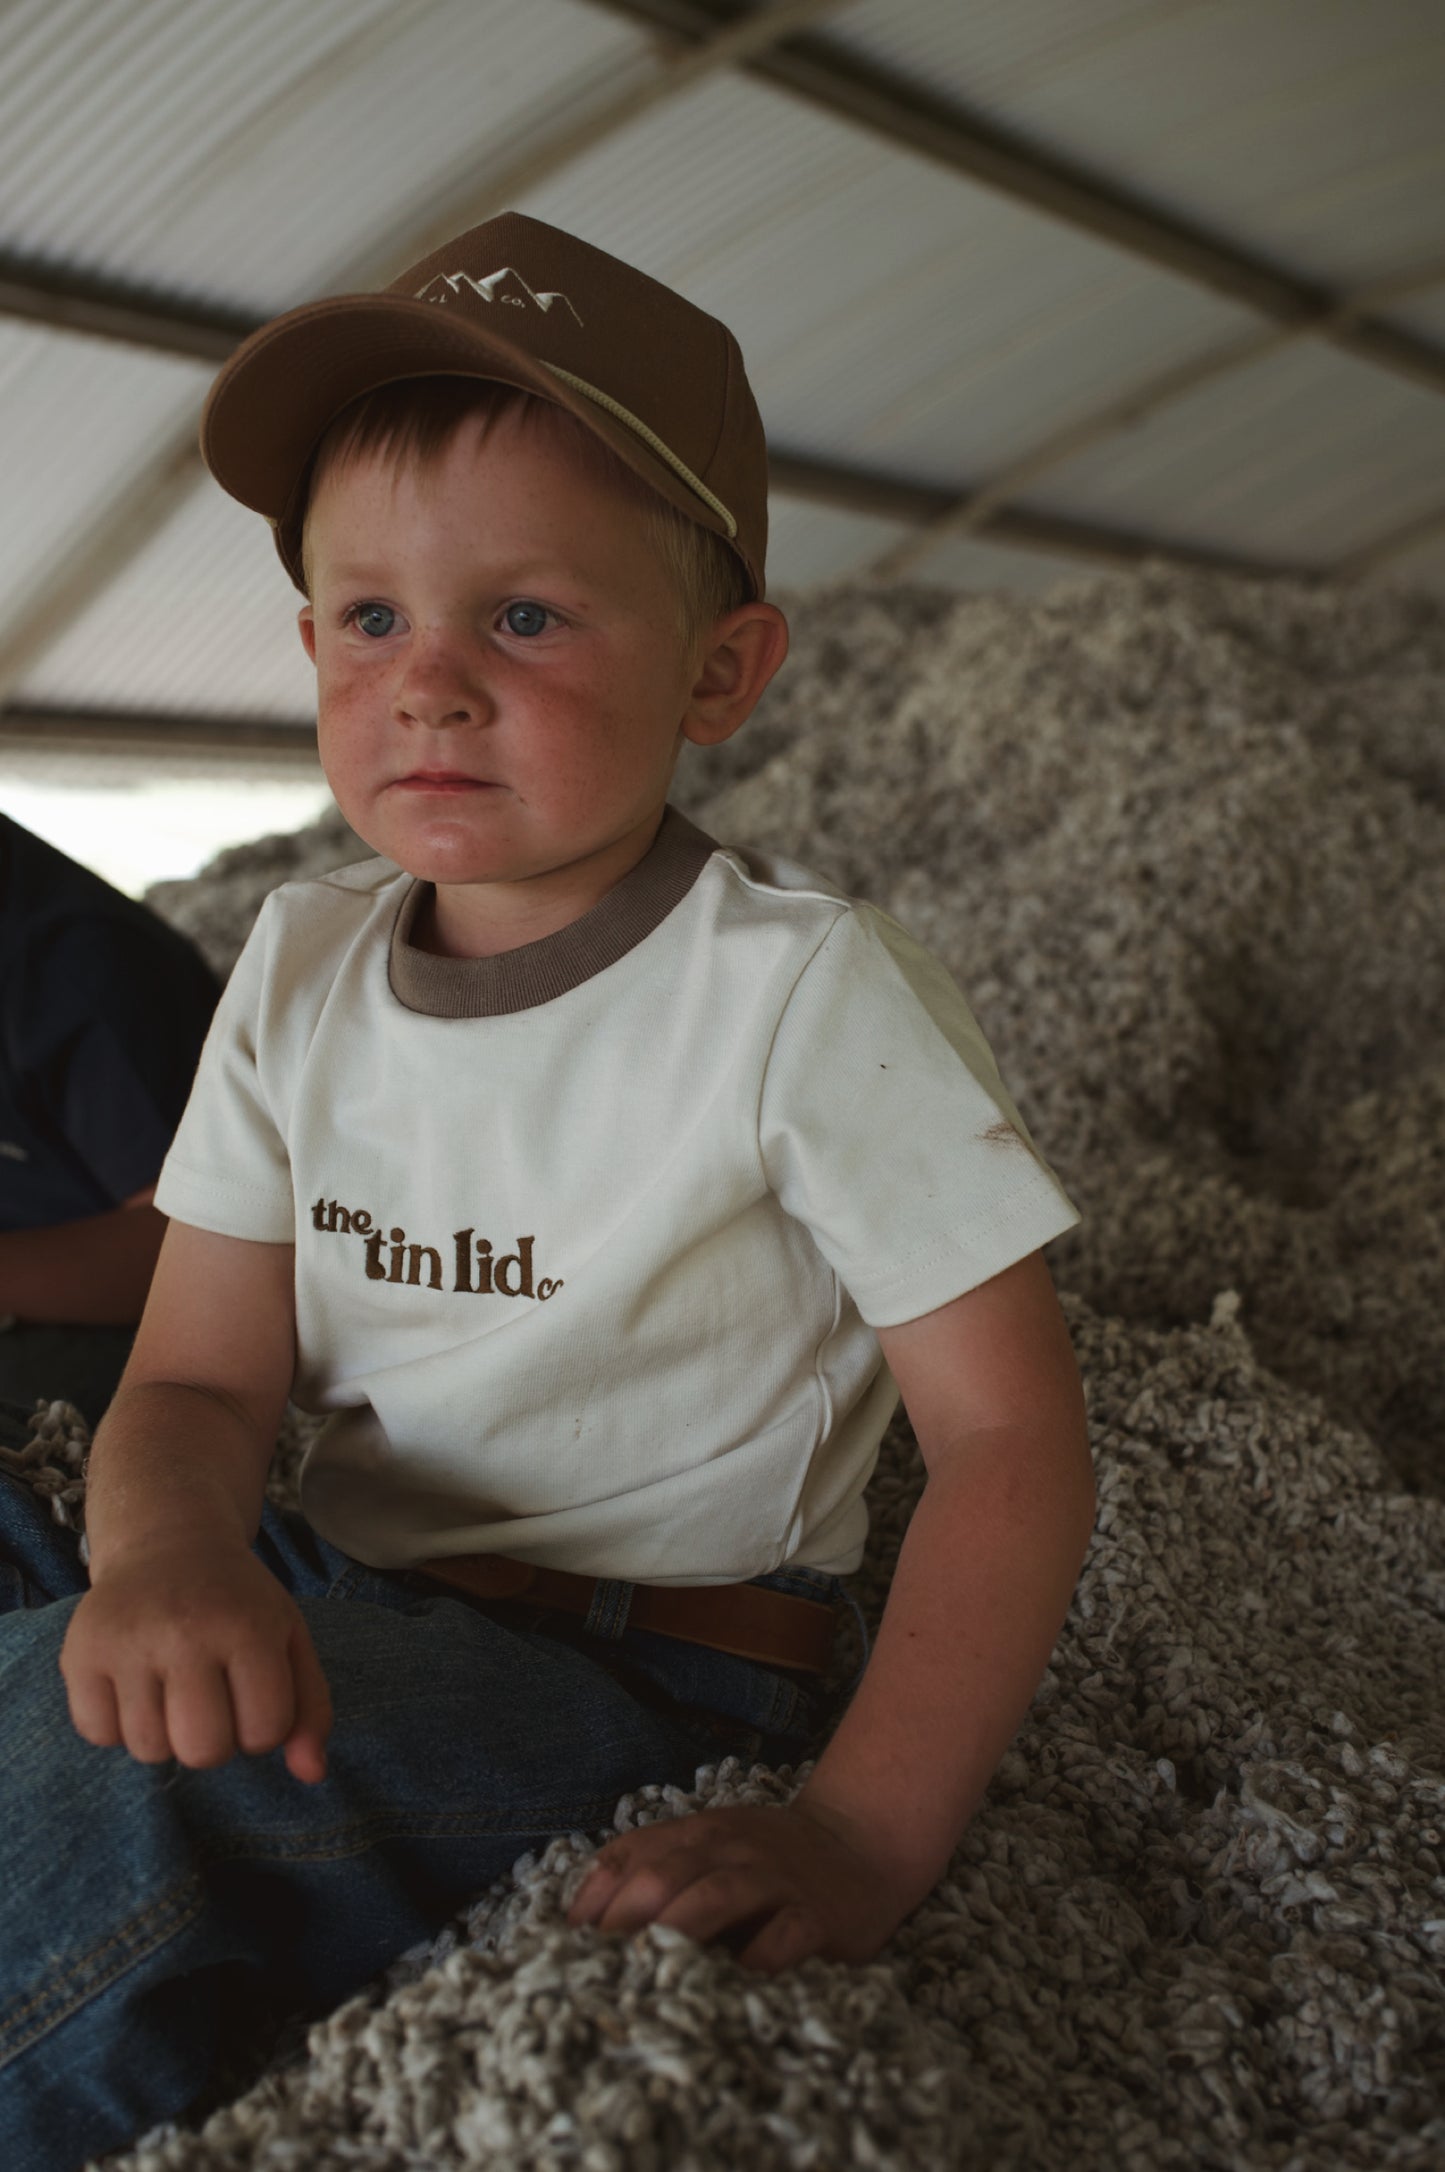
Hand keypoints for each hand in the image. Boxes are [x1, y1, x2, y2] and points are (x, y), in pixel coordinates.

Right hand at [59, 1540, 332, 1783]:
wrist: (168, 1542)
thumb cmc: (237, 1602)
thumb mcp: (289, 1638)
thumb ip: (310, 1708)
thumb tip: (312, 1775)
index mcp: (248, 1626)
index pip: (264, 1732)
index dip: (262, 1727)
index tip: (251, 1691)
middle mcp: (185, 1631)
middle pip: (203, 1751)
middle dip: (213, 1740)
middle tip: (210, 1698)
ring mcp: (127, 1642)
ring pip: (149, 1750)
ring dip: (165, 1734)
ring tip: (171, 1688)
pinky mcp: (80, 1652)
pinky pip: (99, 1734)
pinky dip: (116, 1725)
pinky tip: (134, 1686)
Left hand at [565, 1799, 918, 1973]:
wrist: (859, 1843)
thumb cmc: (766, 1861)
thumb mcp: (710, 1848)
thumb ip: (657, 1870)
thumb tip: (582, 1929)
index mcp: (697, 1833)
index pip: (630, 1854)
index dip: (593, 1899)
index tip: (565, 1947)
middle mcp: (731, 1849)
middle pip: (665, 1875)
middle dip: (623, 1921)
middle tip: (594, 1973)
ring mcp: (775, 1880)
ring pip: (717, 1896)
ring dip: (676, 1933)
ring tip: (647, 1974)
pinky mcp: (817, 1915)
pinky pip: (784, 1935)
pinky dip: (757, 1959)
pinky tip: (735, 1984)